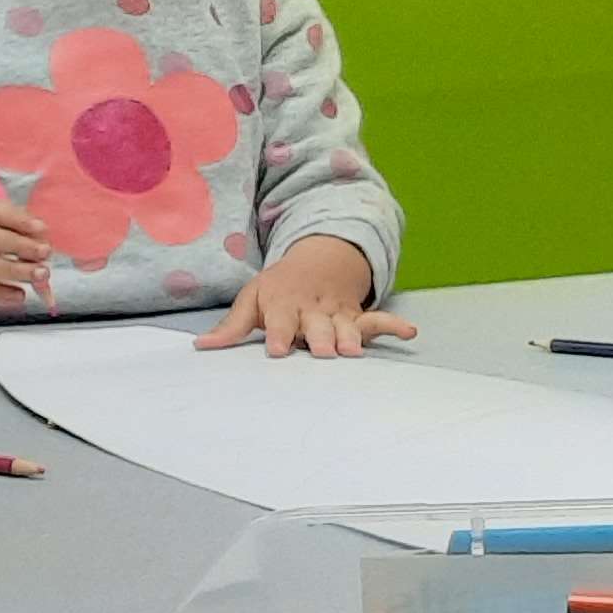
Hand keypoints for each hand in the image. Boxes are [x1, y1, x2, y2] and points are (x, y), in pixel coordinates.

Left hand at [197, 235, 414, 357]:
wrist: (320, 259)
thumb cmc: (280, 288)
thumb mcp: (253, 298)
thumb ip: (233, 326)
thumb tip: (202, 346)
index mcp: (284, 304)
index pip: (281, 321)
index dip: (280, 335)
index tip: (279, 351)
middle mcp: (312, 309)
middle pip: (317, 325)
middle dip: (320, 337)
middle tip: (322, 352)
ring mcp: (338, 313)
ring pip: (346, 325)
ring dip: (351, 337)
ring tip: (354, 352)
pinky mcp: (358, 316)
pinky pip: (379, 320)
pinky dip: (395, 325)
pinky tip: (409, 332)